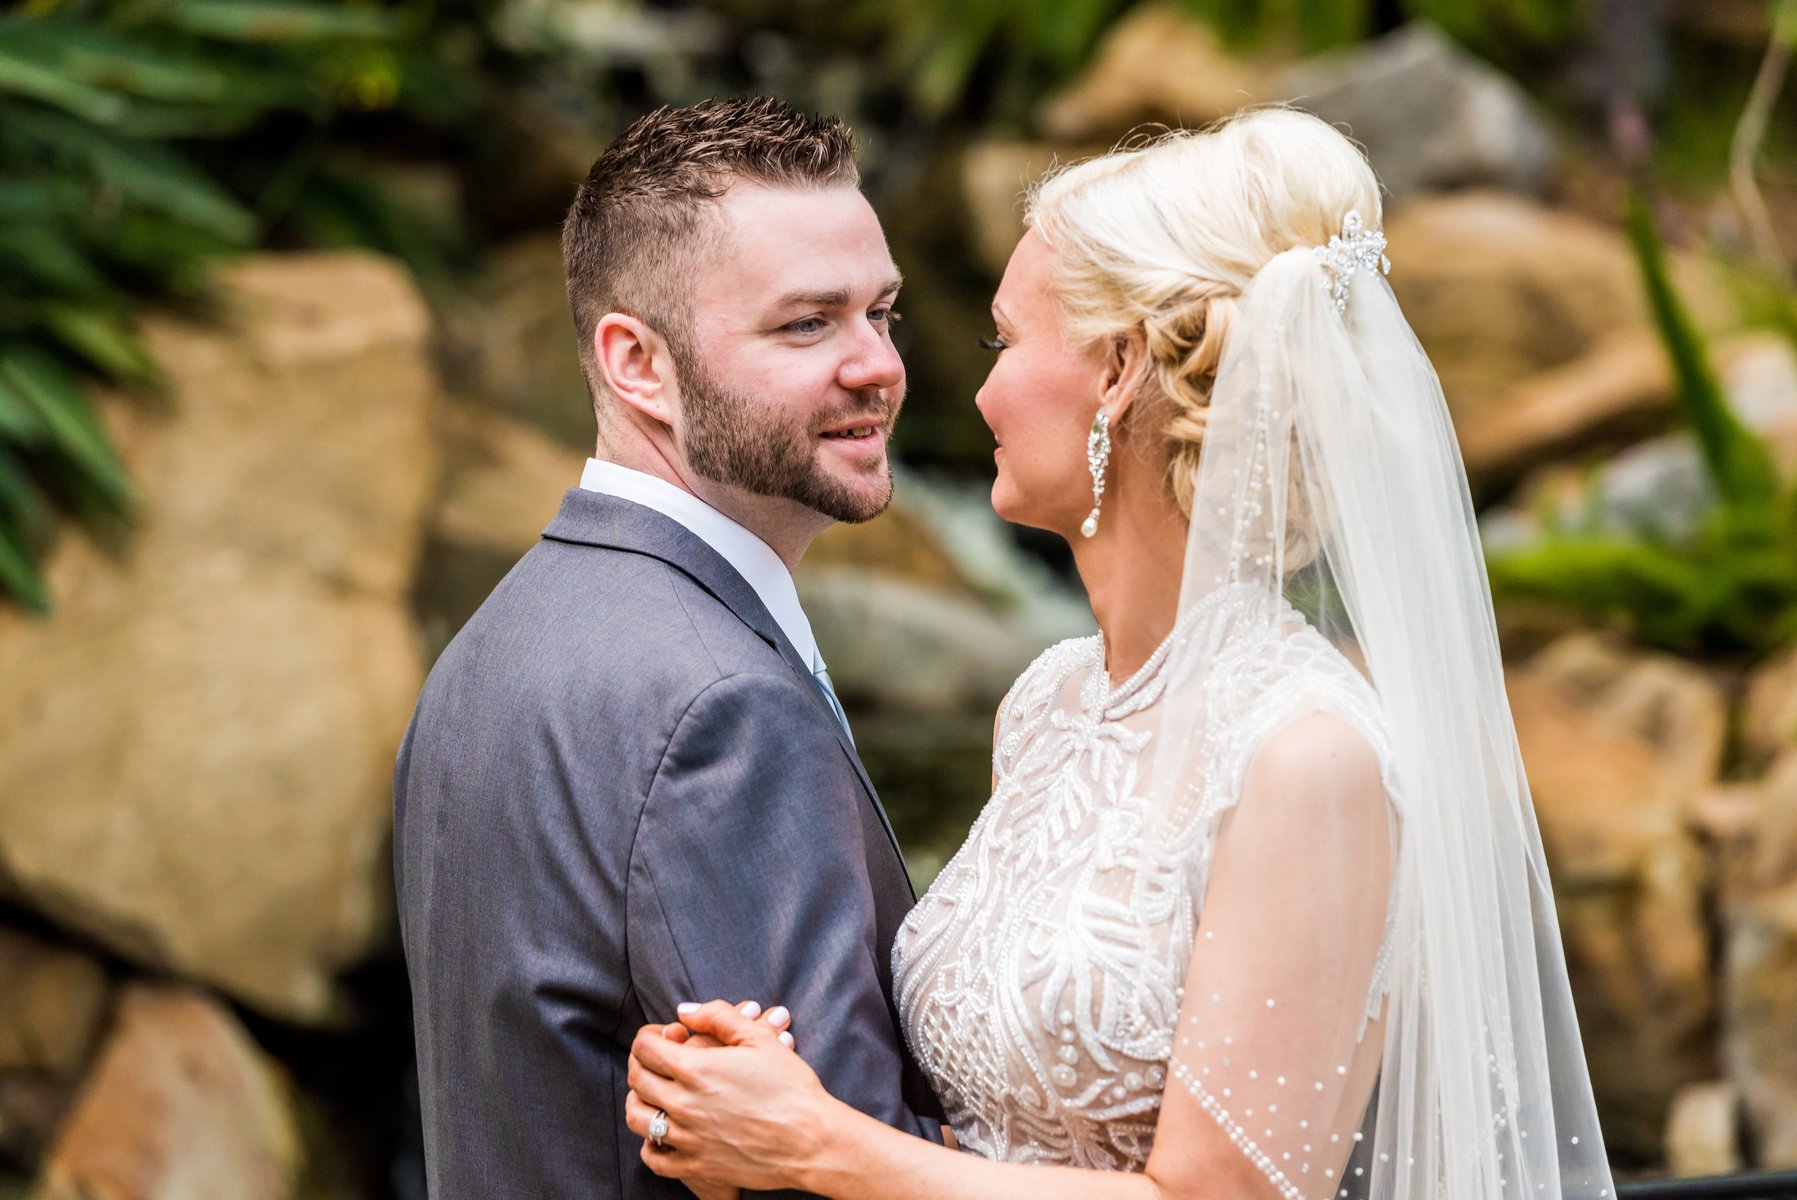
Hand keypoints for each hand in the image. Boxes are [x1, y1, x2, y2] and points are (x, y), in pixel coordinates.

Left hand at [625, 1000, 833, 1192]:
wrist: (810, 1140)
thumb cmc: (790, 1087)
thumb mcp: (759, 1038)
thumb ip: (717, 1016)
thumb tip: (684, 1012)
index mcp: (696, 1069)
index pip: (645, 1047)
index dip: (649, 1035)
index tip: (664, 1035)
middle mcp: (684, 1104)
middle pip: (637, 1079)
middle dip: (642, 1062)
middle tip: (658, 1059)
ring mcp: (687, 1138)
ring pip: (636, 1118)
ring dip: (640, 1100)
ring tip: (656, 1094)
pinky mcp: (696, 1166)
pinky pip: (653, 1157)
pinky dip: (651, 1143)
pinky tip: (665, 1132)